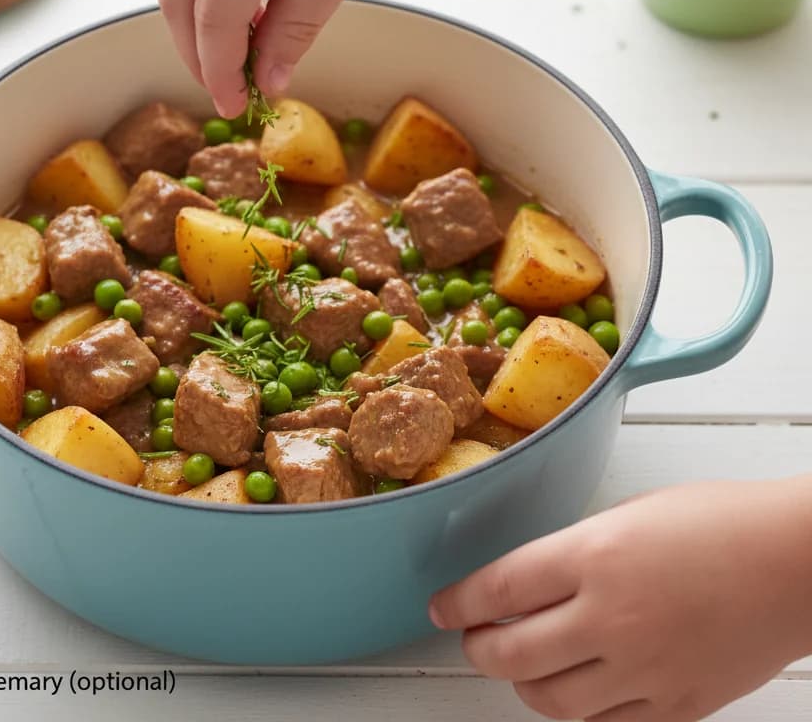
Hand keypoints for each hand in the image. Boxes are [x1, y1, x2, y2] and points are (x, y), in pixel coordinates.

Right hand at [159, 0, 436, 117]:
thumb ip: (295, 27)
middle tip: (230, 93)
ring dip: (198, 24)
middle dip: (198, 55)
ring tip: (237, 60)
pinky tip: (241, 14)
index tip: (238, 109)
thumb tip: (269, 80)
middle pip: (177, 1)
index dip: (222, 72)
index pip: (213, 21)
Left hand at [430, 478, 811, 720]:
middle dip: (476, 649)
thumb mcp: (627, 515)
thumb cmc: (717, 522)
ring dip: (522, 683)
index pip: (497, 590)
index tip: (441, 607)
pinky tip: (576, 685)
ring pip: (550, 701)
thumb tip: (527, 584)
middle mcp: (610, 617)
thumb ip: (574, 553)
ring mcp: (645, 670)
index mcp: (593, 556)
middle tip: (472, 638)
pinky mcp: (678, 706)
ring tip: (520, 662)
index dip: (458, 603)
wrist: (796, 563)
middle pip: (510, 655)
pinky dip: (578, 708)